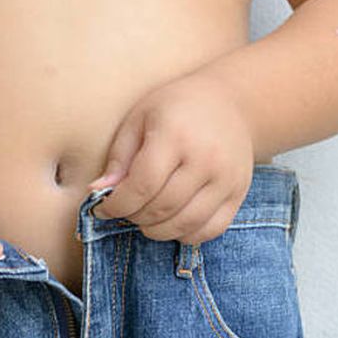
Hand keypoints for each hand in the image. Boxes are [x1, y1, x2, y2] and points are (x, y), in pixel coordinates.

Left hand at [88, 69, 255, 244]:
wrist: (231, 102)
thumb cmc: (176, 108)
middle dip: (135, 217)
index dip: (117, 205)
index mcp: (176, 135)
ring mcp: (227, 178)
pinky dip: (186, 234)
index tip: (103, 209)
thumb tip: (98, 192)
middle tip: (125, 211)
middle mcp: (206, 158)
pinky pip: (211, 229)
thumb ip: (119, 157)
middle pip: (162, 208)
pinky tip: (172, 221)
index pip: (142, 185)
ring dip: (157, 231)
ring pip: (186, 224)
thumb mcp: (140, 119)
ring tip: (145, 218)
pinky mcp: (240, 193)